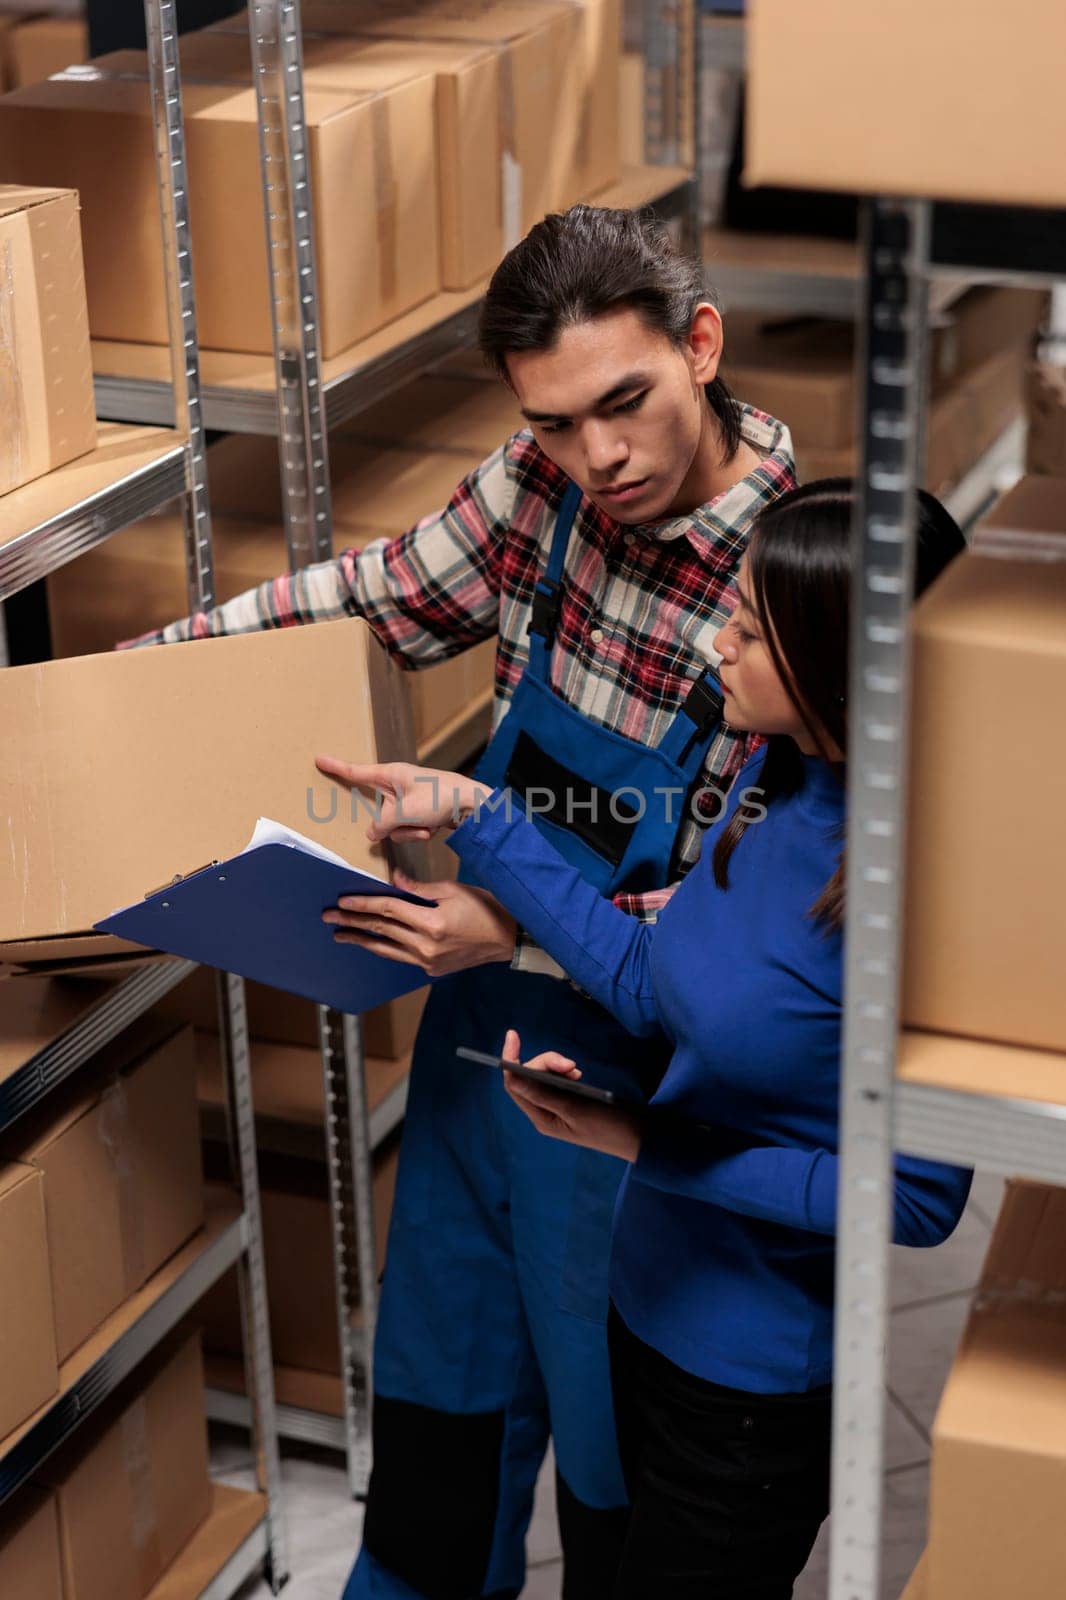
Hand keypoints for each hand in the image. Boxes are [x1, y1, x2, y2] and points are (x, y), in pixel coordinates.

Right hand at [315, 755, 490, 841]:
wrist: (473, 805)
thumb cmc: (441, 797)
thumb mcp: (405, 812)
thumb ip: (382, 823)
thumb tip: (371, 833)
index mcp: (391, 774)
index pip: (356, 772)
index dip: (337, 767)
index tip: (319, 759)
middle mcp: (397, 785)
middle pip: (378, 811)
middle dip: (395, 824)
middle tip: (417, 819)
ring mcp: (408, 799)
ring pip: (392, 825)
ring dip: (409, 830)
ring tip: (427, 824)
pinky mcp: (418, 812)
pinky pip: (407, 828)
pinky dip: (419, 832)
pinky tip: (434, 827)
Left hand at [323, 871, 516, 976]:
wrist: (508, 939)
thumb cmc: (485, 909)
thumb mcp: (454, 890)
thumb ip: (420, 889)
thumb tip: (393, 882)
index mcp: (432, 924)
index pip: (389, 911)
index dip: (363, 904)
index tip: (342, 901)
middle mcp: (427, 946)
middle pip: (382, 930)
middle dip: (353, 921)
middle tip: (329, 917)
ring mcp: (428, 961)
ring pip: (386, 949)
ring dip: (361, 940)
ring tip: (340, 934)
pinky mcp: (431, 969)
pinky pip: (400, 957)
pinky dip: (383, 948)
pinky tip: (370, 943)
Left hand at [501, 1029, 641, 1163]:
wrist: (637, 1136)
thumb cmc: (608, 1127)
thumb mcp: (574, 1110)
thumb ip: (543, 1094)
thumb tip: (512, 1078)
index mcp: (541, 1118)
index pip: (515, 1085)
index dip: (510, 1059)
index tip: (513, 1035)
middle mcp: (543, 1112)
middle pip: (530, 1076)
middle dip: (546, 1063)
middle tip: (571, 1064)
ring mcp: (556, 1105)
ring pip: (544, 1075)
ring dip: (557, 1066)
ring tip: (576, 1070)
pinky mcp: (569, 1099)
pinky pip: (557, 1079)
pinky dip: (564, 1072)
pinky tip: (578, 1074)